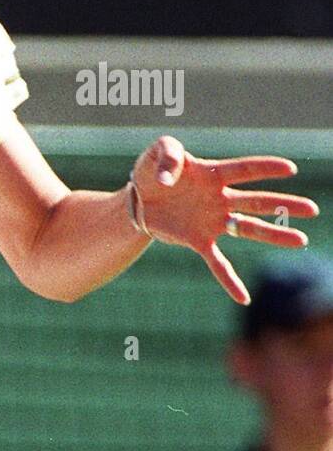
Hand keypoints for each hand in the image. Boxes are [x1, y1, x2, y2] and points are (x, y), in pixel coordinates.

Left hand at [132, 135, 319, 303]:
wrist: (138, 199)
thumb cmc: (153, 171)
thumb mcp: (158, 152)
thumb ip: (167, 154)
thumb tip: (168, 178)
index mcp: (212, 174)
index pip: (244, 170)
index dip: (265, 168)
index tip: (291, 169)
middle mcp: (219, 198)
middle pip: (257, 201)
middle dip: (285, 204)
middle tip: (313, 209)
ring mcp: (212, 221)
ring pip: (248, 228)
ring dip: (274, 235)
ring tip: (300, 241)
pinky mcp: (198, 240)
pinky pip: (218, 263)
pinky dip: (230, 280)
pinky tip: (243, 298)